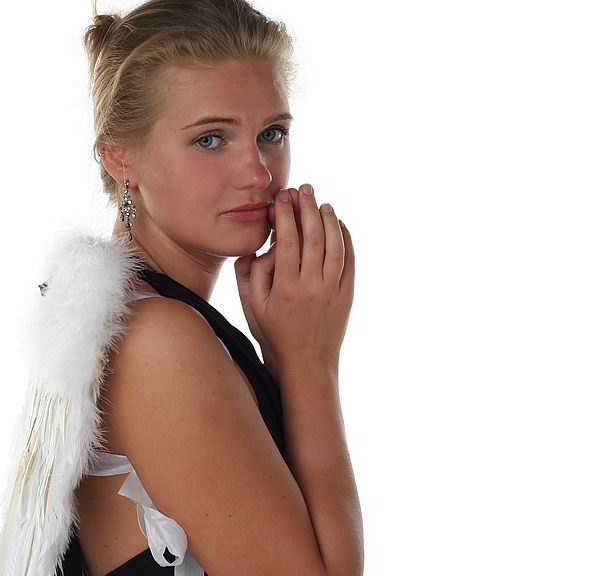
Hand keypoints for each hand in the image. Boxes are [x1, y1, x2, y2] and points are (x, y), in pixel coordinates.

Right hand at [235, 183, 354, 375]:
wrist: (306, 364)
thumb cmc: (274, 334)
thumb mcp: (252, 307)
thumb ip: (250, 275)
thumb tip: (257, 246)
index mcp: (287, 289)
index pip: (288, 241)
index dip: (286, 215)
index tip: (283, 197)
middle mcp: (313, 287)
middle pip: (313, 238)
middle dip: (308, 208)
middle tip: (304, 188)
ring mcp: (333, 291)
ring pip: (335, 246)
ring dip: (329, 220)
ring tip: (321, 202)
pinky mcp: (347, 295)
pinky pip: (350, 261)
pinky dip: (346, 240)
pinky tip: (339, 224)